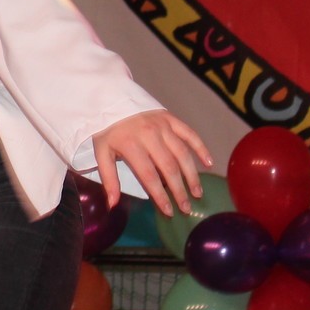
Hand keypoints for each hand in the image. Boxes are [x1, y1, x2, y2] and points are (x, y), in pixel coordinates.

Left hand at [92, 110, 211, 217]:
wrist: (111, 98)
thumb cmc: (107, 129)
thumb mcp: (101, 153)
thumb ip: (109, 178)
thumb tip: (112, 205)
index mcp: (131, 145)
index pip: (149, 176)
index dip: (160, 195)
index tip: (169, 211)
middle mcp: (150, 136)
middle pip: (169, 167)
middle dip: (179, 190)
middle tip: (186, 207)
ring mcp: (163, 126)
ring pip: (182, 153)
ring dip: (192, 174)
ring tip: (197, 192)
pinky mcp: (171, 118)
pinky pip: (190, 134)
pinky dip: (201, 148)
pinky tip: (208, 163)